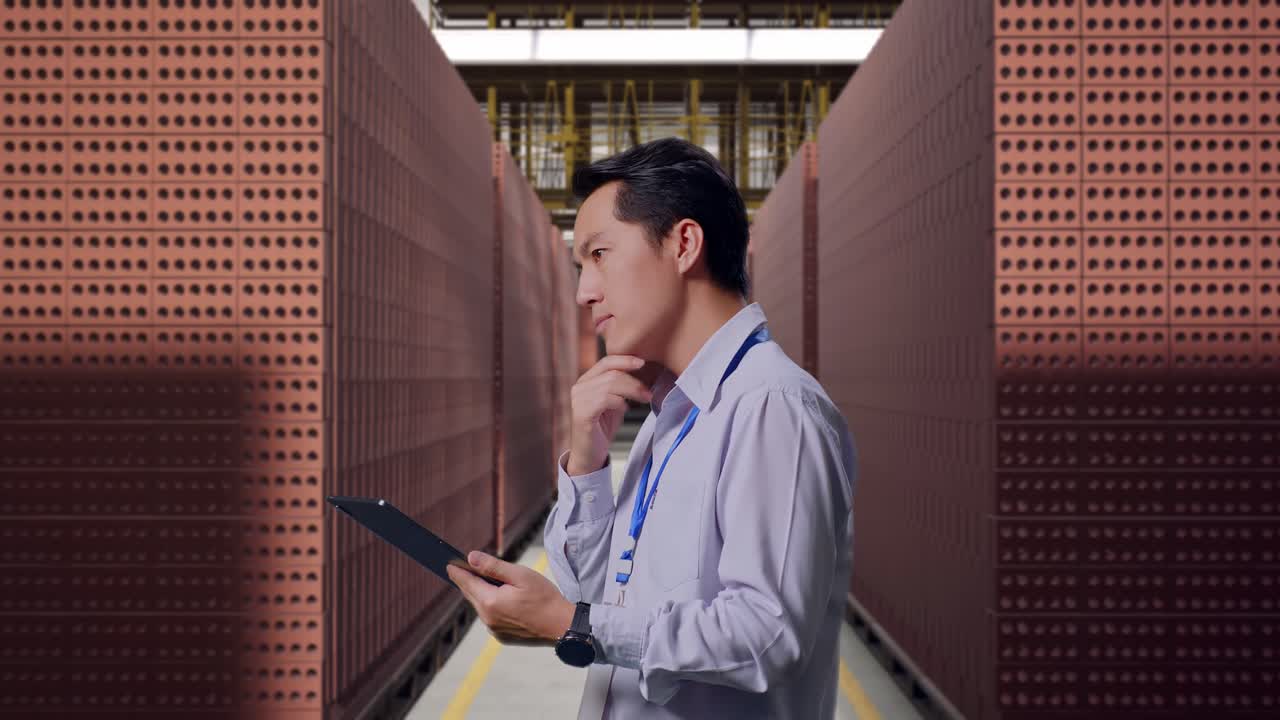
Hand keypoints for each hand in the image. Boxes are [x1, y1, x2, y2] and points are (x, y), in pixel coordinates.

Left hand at [446, 551, 575, 646]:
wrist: (562, 626)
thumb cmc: (544, 597)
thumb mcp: (520, 575)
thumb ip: (492, 566)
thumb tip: (470, 558)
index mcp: (490, 602)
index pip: (467, 582)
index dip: (457, 571)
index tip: (447, 563)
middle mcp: (488, 618)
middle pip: (472, 595)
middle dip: (469, 581)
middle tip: (463, 568)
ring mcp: (494, 630)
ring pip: (482, 606)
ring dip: (483, 594)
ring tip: (488, 581)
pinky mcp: (502, 637)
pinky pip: (491, 618)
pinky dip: (493, 607)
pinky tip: (504, 600)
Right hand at [567, 355, 654, 475]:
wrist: (590, 455)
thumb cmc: (602, 428)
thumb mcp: (615, 402)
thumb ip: (622, 387)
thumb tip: (642, 373)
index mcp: (586, 381)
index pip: (606, 362)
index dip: (625, 360)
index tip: (642, 363)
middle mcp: (579, 387)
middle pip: (612, 373)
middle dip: (634, 381)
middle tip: (649, 392)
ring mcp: (578, 400)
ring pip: (610, 385)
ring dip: (632, 391)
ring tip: (643, 399)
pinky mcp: (581, 413)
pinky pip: (605, 400)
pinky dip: (619, 403)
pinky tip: (624, 410)